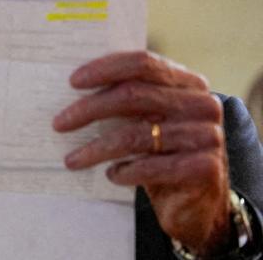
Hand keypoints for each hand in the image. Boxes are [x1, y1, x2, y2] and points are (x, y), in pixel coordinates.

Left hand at [53, 51, 230, 254]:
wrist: (200, 203)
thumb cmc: (164, 152)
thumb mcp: (151, 121)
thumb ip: (128, 99)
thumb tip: (72, 88)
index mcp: (189, 83)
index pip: (143, 63)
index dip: (105, 69)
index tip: (72, 82)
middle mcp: (203, 104)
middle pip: (132, 95)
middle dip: (89, 109)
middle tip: (59, 124)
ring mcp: (207, 136)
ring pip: (134, 135)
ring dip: (95, 149)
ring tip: (71, 160)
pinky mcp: (205, 168)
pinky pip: (150, 167)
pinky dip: (123, 172)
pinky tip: (111, 175)